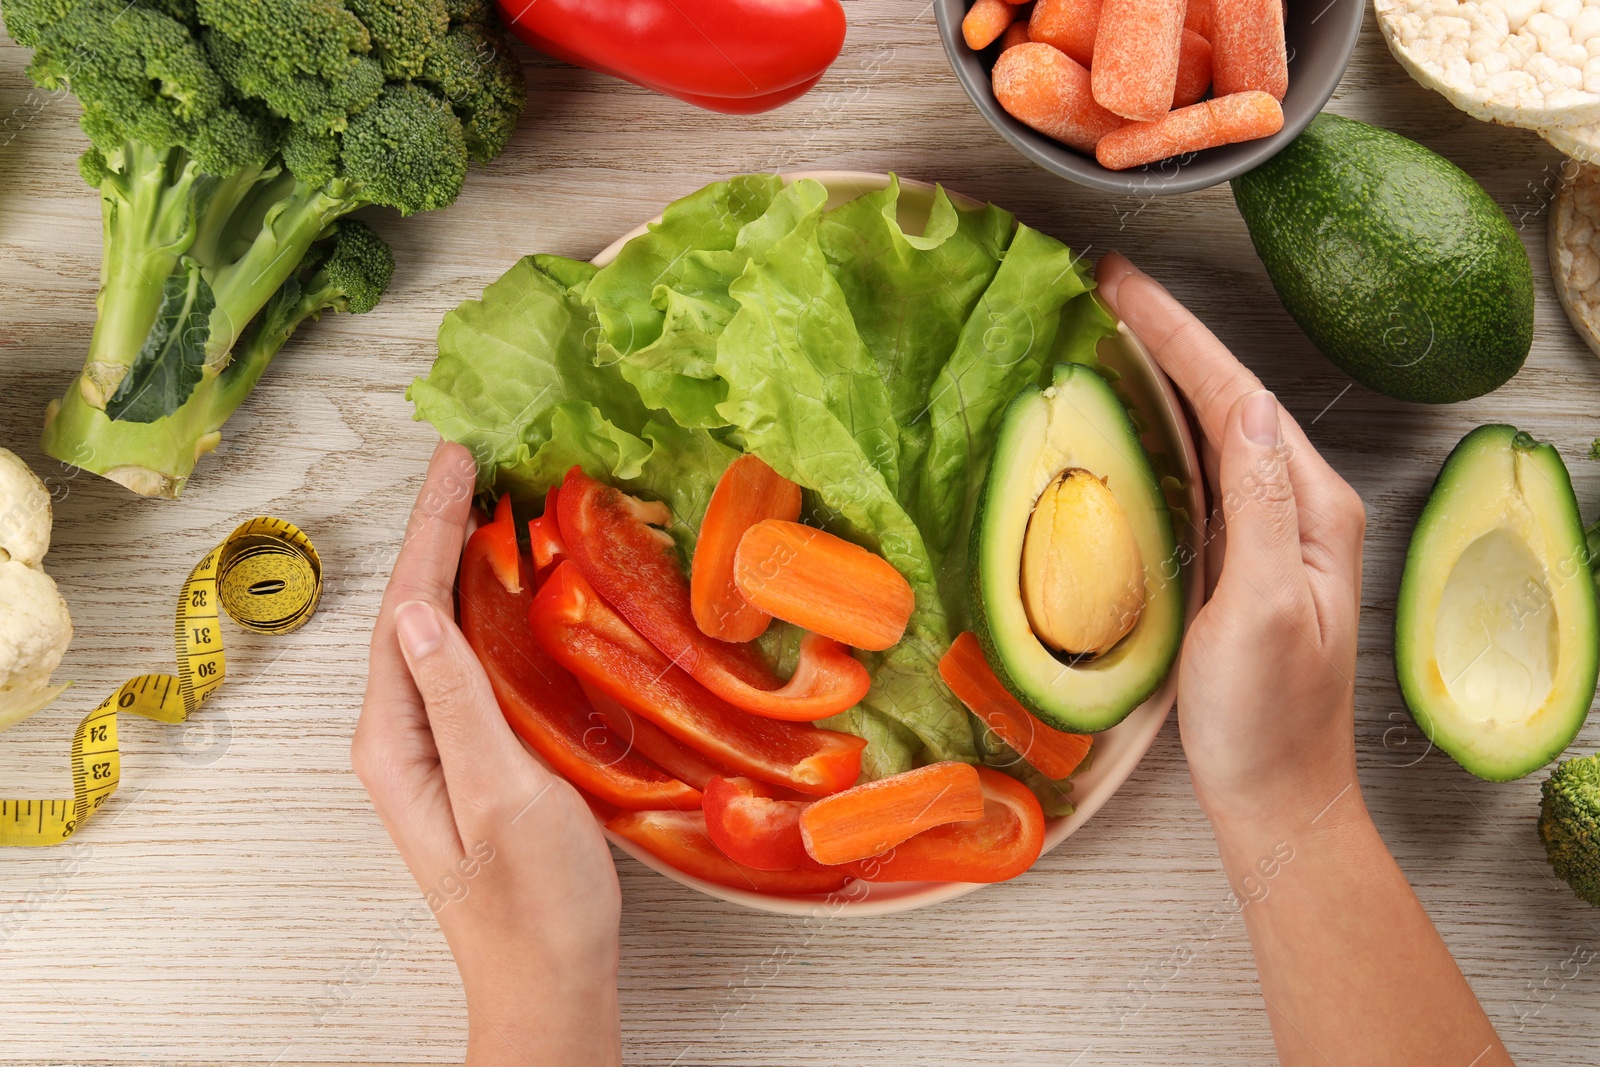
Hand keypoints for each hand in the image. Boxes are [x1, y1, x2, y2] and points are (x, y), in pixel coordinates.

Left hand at [352, 441, 622, 1066]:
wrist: (550, 980)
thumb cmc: (533, 902)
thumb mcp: (500, 797)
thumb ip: (460, 705)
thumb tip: (420, 613)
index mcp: (396, 740)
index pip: (404, 609)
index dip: (429, 530)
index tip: (458, 462)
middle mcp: (404, 735)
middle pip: (412, 611)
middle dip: (437, 531)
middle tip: (471, 460)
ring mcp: (437, 745)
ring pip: (439, 633)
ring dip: (458, 564)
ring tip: (487, 504)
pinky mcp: (474, 755)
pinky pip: (469, 663)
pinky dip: (486, 611)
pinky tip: (511, 591)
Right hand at [1095, 254, 1366, 833]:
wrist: (1275, 796)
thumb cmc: (1268, 718)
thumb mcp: (1268, 609)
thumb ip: (1265, 508)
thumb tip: (1246, 411)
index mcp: (1313, 511)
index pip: (1238, 398)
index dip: (1178, 336)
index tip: (1121, 285)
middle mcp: (1297, 510)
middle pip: (1226, 400)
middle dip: (1167, 338)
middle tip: (1103, 288)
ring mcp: (1267, 535)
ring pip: (1209, 431)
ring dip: (1161, 376)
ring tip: (1109, 330)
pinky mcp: (1235, 560)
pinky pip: (1195, 475)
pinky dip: (1159, 432)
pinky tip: (1127, 419)